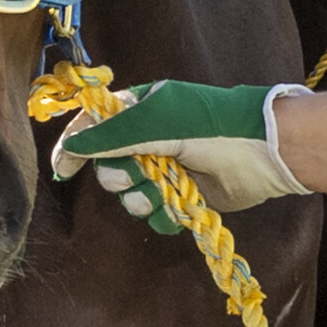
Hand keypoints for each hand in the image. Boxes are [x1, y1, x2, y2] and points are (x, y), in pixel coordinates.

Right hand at [51, 80, 312, 225]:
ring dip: (144, 199)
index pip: (94, 127)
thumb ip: (110, 135)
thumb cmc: (211, 125)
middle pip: (109, 169)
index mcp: (139, 111)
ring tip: (167, 192)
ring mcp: (167, 170)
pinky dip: (165, 215)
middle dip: (121, 177)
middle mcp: (149, 141)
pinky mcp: (184, 197)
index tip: (63, 169)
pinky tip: (182, 207)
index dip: (76, 147)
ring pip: (131, 197)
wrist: (262, 152)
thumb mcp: (155, 122)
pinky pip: (157, 215)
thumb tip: (71, 146)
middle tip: (141, 173)